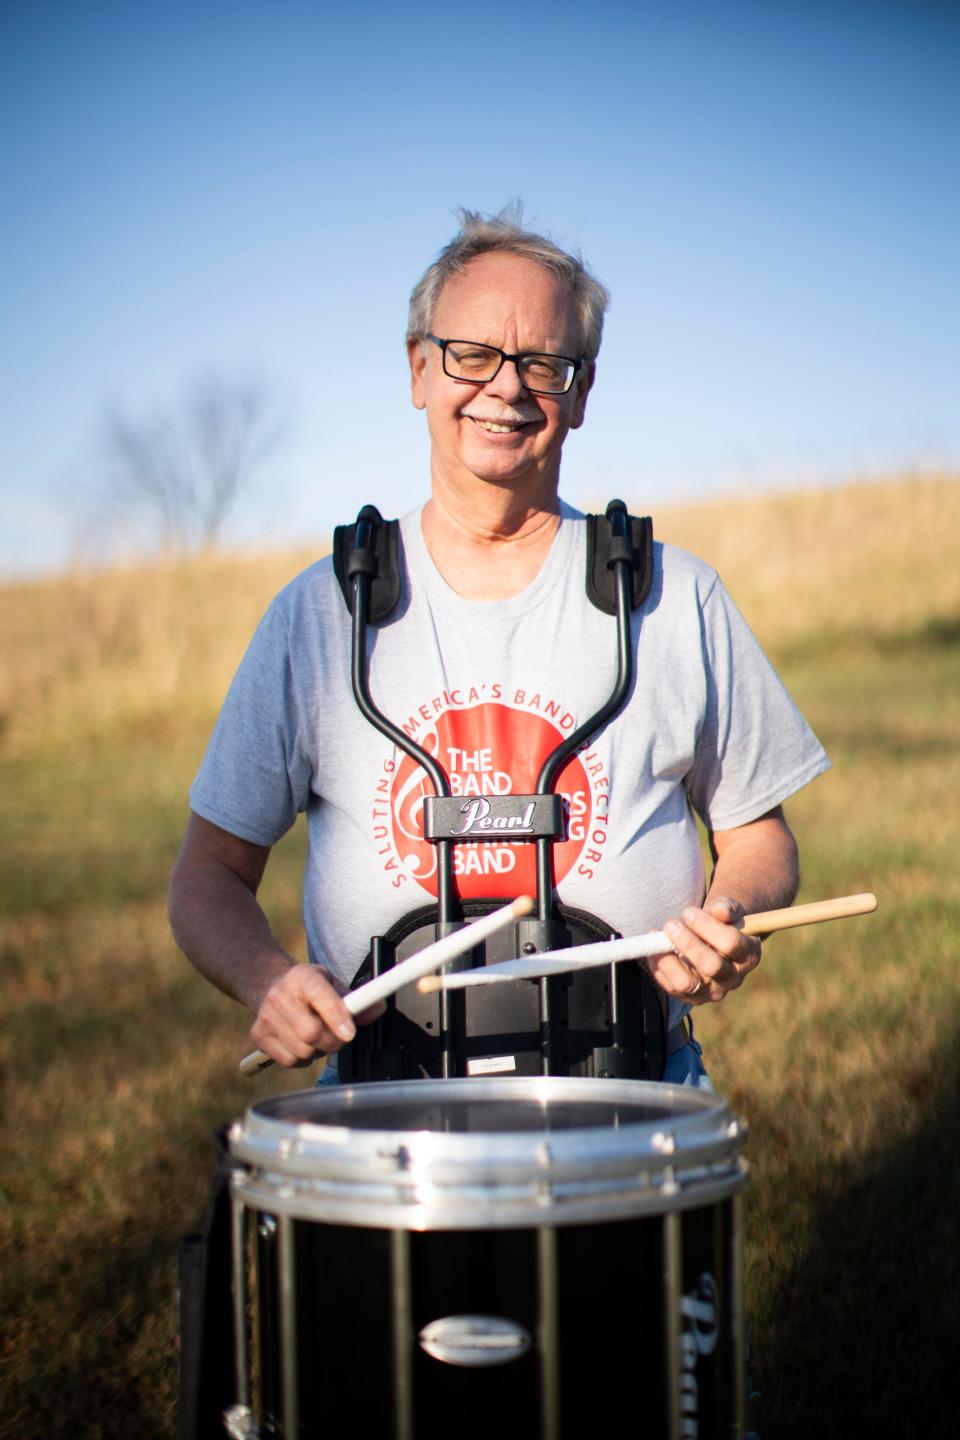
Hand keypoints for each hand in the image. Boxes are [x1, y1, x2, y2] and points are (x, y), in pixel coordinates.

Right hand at [249, 963, 384, 1067]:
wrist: (269, 986)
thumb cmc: (308, 987)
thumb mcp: (332, 983)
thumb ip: (355, 999)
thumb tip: (378, 1008)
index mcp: (303, 977)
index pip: (320, 996)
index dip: (336, 1016)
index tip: (350, 1033)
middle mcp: (280, 995)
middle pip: (311, 1032)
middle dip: (333, 1041)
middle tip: (340, 1037)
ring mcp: (266, 1017)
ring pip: (302, 1051)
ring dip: (318, 1051)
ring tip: (318, 1036)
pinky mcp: (258, 1036)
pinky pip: (290, 1061)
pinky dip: (303, 1059)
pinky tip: (303, 1043)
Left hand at [647, 895, 761, 1004]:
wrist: (713, 940)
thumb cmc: (721, 921)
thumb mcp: (727, 910)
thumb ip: (726, 907)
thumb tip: (720, 909)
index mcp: (748, 955)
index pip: (731, 943)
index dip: (707, 926)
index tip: (688, 911)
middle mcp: (733, 978)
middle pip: (711, 966)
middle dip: (688, 943)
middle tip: (670, 924)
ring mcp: (711, 991)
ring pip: (687, 983)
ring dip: (668, 959)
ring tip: (659, 937)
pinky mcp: (691, 997)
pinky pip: (670, 987)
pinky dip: (658, 966)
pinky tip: (654, 948)